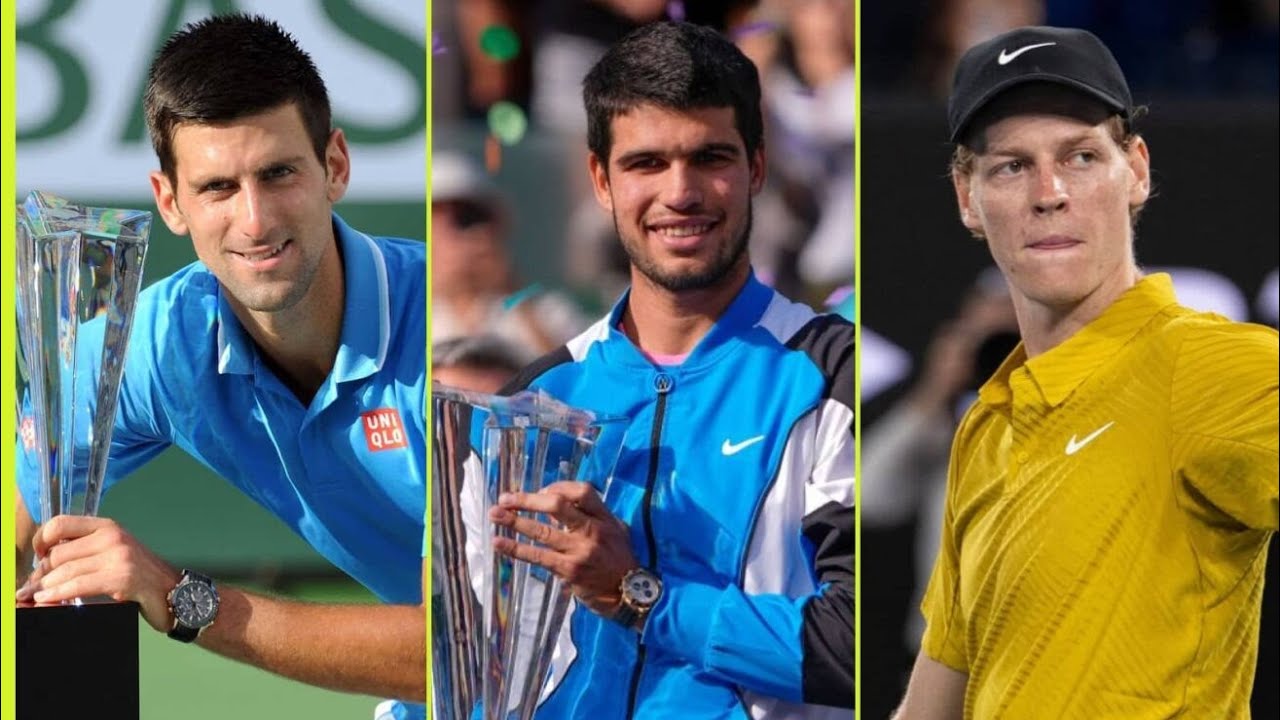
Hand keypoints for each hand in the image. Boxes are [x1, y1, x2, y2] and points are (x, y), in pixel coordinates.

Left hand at [15, 515, 180, 632]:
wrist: (172, 591)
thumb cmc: (141, 575)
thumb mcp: (113, 553)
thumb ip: (86, 550)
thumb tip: (47, 559)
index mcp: (108, 526)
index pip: (61, 523)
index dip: (41, 539)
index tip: (37, 556)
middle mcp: (112, 536)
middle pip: (59, 552)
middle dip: (41, 573)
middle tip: (34, 587)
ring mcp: (118, 556)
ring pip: (66, 570)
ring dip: (45, 587)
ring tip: (37, 596)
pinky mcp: (121, 577)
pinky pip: (78, 585)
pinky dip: (58, 594)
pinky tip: (48, 599)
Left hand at [488, 481, 636, 617]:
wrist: (629, 595)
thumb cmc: (618, 560)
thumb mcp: (614, 531)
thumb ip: (589, 518)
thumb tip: (553, 511)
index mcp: (604, 518)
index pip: (582, 491)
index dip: (558, 486)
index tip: (541, 490)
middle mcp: (592, 531)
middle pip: (557, 506)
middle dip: (528, 500)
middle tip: (506, 498)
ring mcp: (579, 551)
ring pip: (542, 532)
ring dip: (515, 522)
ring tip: (494, 515)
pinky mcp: (568, 571)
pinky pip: (537, 557)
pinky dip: (515, 549)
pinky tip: (499, 544)